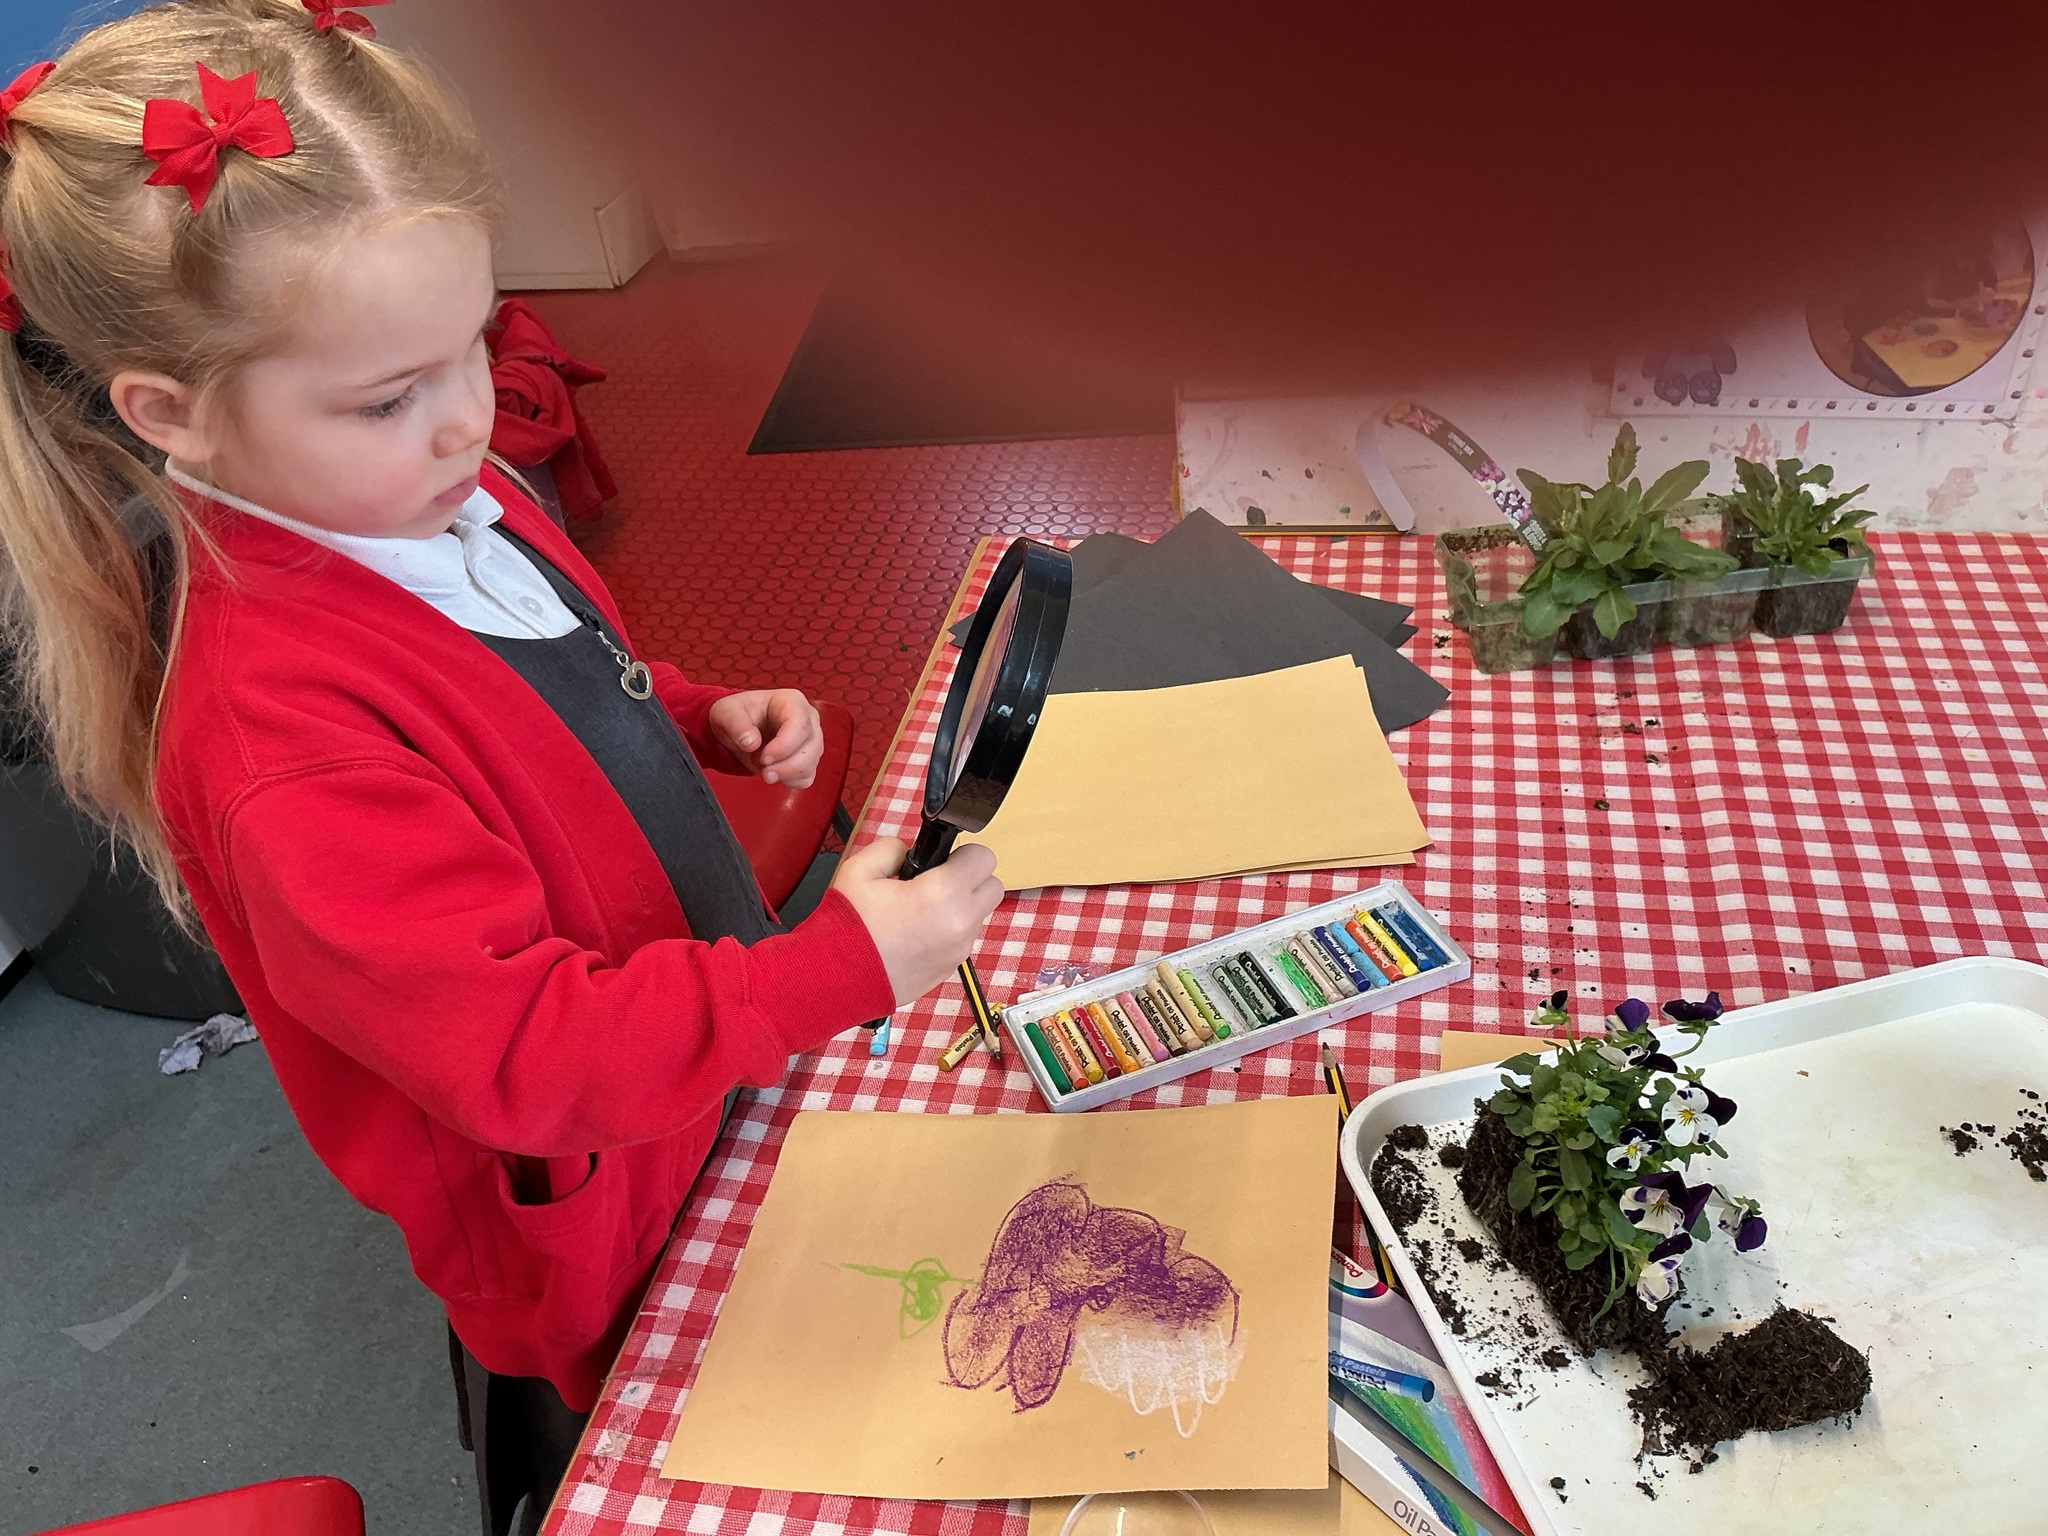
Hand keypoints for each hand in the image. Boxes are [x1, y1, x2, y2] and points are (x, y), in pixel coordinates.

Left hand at [708, 689, 821, 786]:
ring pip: (810, 764)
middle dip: (785, 765)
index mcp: (792, 702)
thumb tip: (751, 742)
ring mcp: (811, 740)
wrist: (738, 729)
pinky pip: (807, 776)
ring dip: (785, 774)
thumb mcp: (726, 712)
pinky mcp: (808, 759)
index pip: (801, 725)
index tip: (762, 758)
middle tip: (760, 768)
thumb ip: (736, 724)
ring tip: (763, 770)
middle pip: (811, 747)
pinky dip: (789, 781)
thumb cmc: (737, 714)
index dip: (783, 746)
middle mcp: (808, 719)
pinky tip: (773, 773)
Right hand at [830, 837, 1003, 1006]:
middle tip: (938, 881)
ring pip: (979, 916)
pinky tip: (917, 932)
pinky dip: (949, 931)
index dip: (964, 854)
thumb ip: (892, 848)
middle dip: (970, 879)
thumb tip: (907, 852)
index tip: (944, 860)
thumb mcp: (861, 869)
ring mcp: (958, 950)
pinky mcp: (950, 968)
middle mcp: (960, 923)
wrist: (838, 978)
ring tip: (921, 910)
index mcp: (944, 893)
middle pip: (992, 887)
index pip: (984, 858)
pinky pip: (963, 940)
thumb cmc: (849, 928)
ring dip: (961, 907)